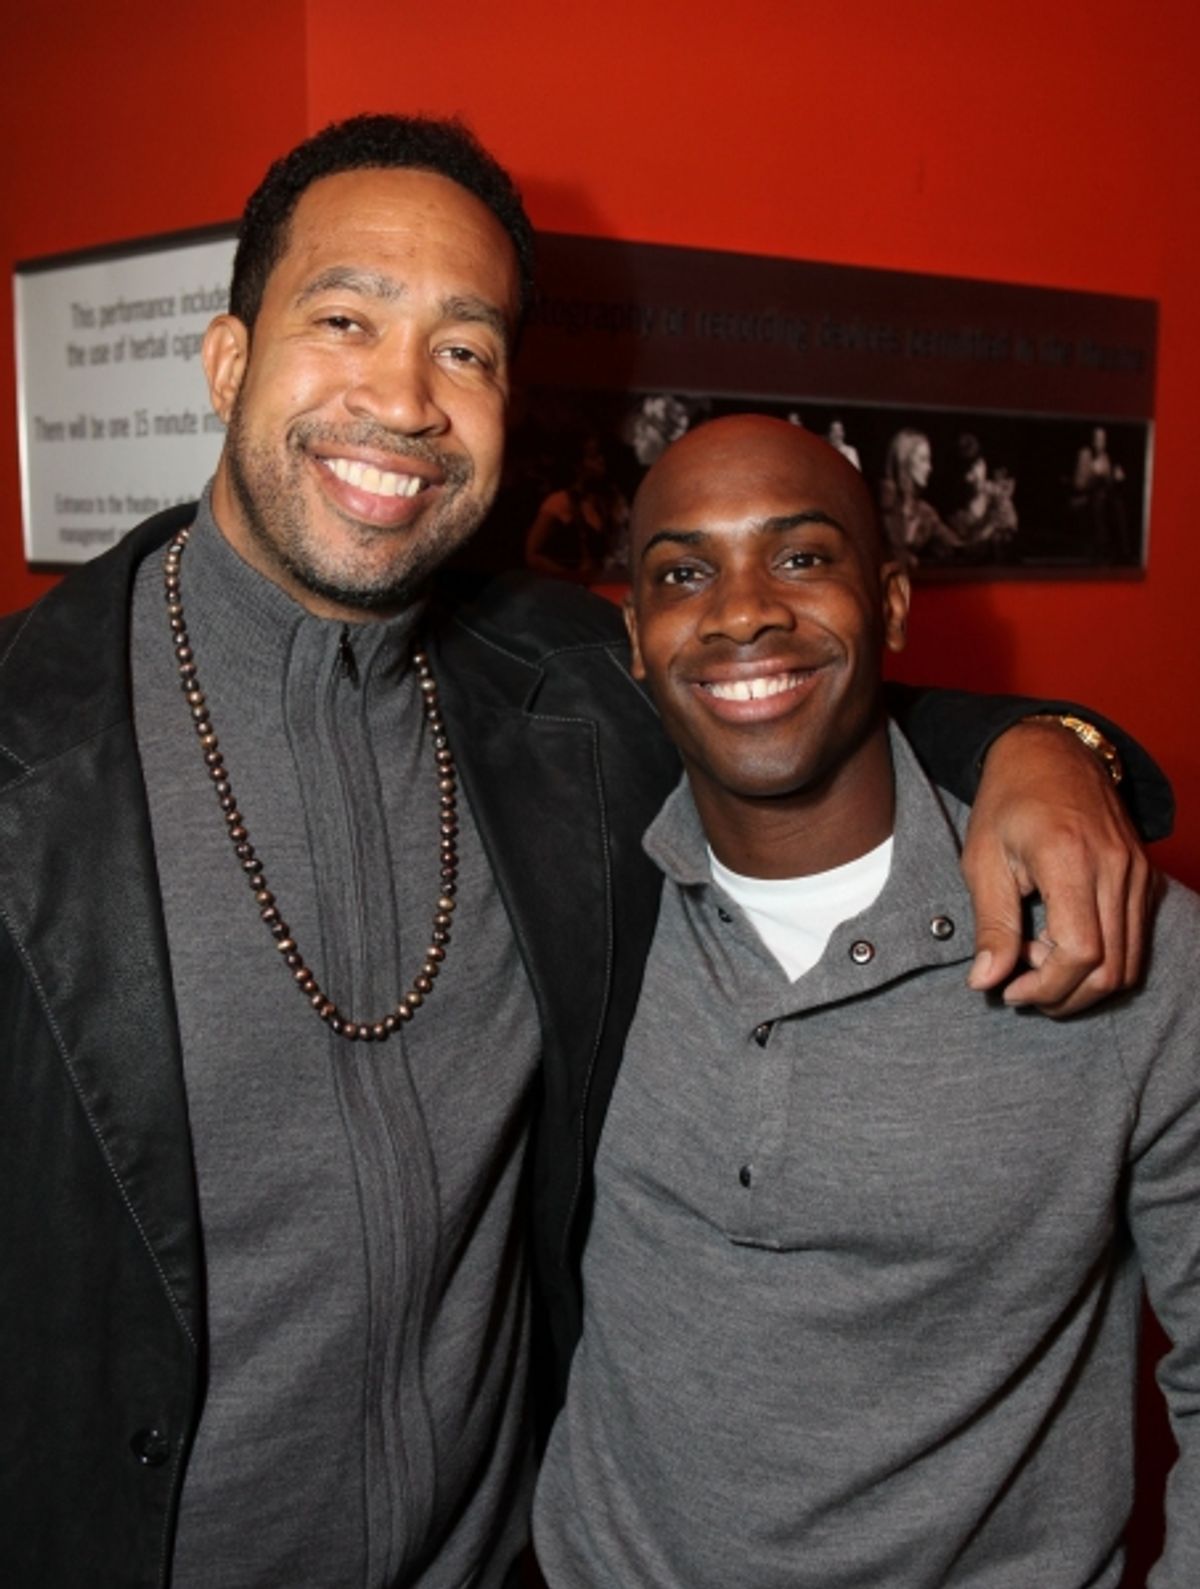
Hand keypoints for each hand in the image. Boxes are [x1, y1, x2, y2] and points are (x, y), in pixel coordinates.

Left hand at [961, 719, 1153, 1014]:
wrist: (1050, 754)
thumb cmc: (1008, 802)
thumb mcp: (982, 861)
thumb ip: (990, 925)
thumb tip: (985, 982)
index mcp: (1070, 858)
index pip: (1081, 952)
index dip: (1047, 987)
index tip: (1010, 992)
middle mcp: (1116, 868)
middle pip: (1110, 969)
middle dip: (1064, 996)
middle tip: (1020, 988)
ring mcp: (1138, 873)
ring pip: (1129, 963)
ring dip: (1083, 983)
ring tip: (1037, 961)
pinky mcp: (1145, 879)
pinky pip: (1135, 941)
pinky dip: (1102, 960)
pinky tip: (1060, 942)